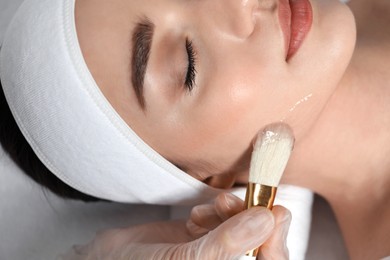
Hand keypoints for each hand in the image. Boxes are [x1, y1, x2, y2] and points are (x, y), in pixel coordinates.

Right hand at [60, 193, 289, 259]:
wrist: (110, 257)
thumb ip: (225, 245)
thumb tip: (267, 221)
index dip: (277, 245)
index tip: (277, 213)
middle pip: (262, 245)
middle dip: (252, 222)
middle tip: (244, 202)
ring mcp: (220, 250)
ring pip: (245, 226)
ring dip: (231, 213)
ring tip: (207, 210)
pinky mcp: (208, 234)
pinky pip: (226, 216)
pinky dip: (215, 210)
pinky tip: (196, 215)